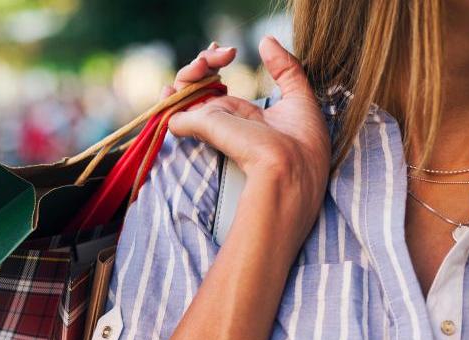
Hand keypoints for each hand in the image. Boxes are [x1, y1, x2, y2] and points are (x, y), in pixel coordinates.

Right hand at [167, 37, 330, 228]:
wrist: (288, 169)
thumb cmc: (299, 145)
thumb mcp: (299, 98)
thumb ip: (284, 69)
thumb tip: (266, 41)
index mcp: (242, 116)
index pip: (216, 89)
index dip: (214, 64)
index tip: (227, 52)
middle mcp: (222, 120)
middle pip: (198, 87)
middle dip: (204, 63)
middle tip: (221, 53)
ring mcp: (208, 123)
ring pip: (183, 93)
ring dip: (189, 71)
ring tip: (204, 61)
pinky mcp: (198, 126)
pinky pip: (172, 110)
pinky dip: (168, 97)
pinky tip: (175, 85)